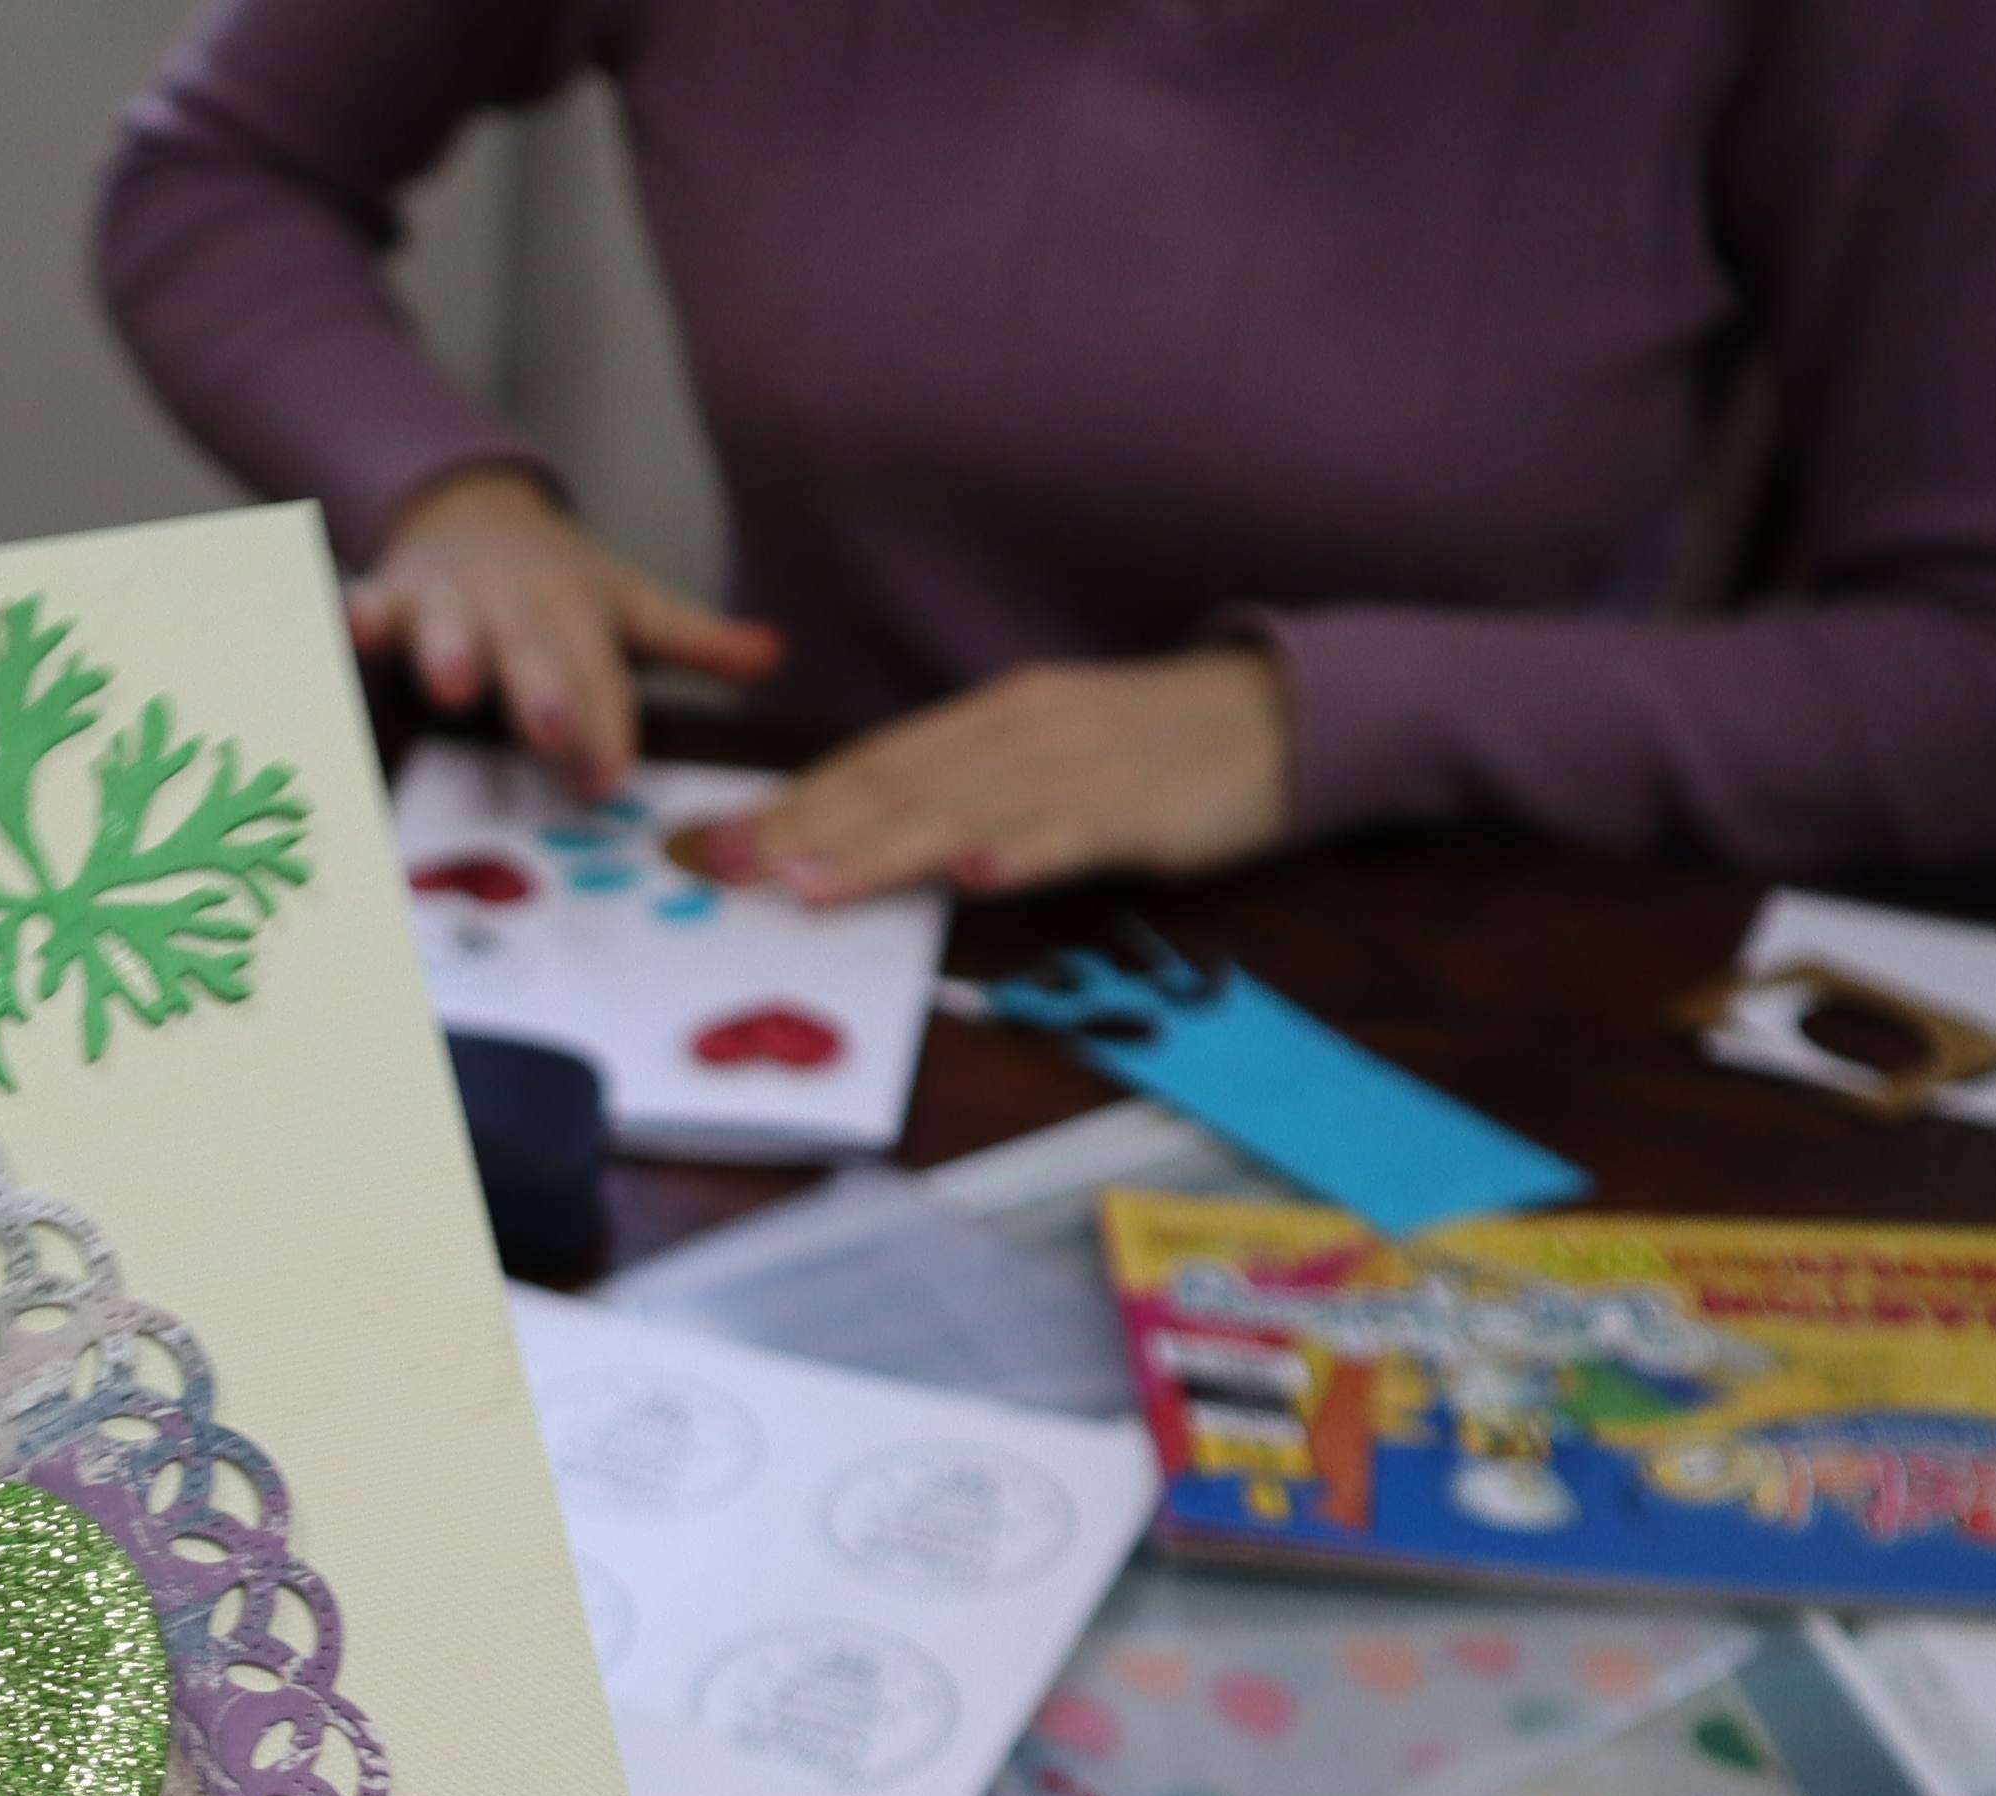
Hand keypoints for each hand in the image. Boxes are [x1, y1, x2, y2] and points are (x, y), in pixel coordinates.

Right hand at [349, 465, 782, 799]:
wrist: (471, 509)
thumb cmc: (556, 584)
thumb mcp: (629, 604)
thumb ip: (695, 639)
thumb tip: (774, 654)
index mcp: (579, 615)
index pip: (601, 680)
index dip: (606, 725)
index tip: (609, 777)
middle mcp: (517, 608)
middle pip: (534, 654)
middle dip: (542, 692)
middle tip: (552, 731)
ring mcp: (451, 602)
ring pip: (449, 628)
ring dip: (449, 653)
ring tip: (451, 687)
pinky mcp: (390, 597)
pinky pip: (365, 609)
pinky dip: (347, 620)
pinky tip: (332, 634)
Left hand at [743, 648, 1291, 903]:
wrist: (1284, 713)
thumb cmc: (1156, 747)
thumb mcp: (1047, 754)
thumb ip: (967, 788)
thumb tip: (873, 832)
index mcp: (993, 717)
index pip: (872, 762)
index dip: (789, 802)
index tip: (711, 841)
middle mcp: (1020, 732)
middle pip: (894, 784)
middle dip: (798, 828)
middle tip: (716, 868)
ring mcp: (1078, 769)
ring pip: (961, 811)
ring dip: (878, 847)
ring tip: (803, 881)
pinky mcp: (1139, 809)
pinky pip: (1067, 834)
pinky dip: (1017, 853)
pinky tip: (969, 875)